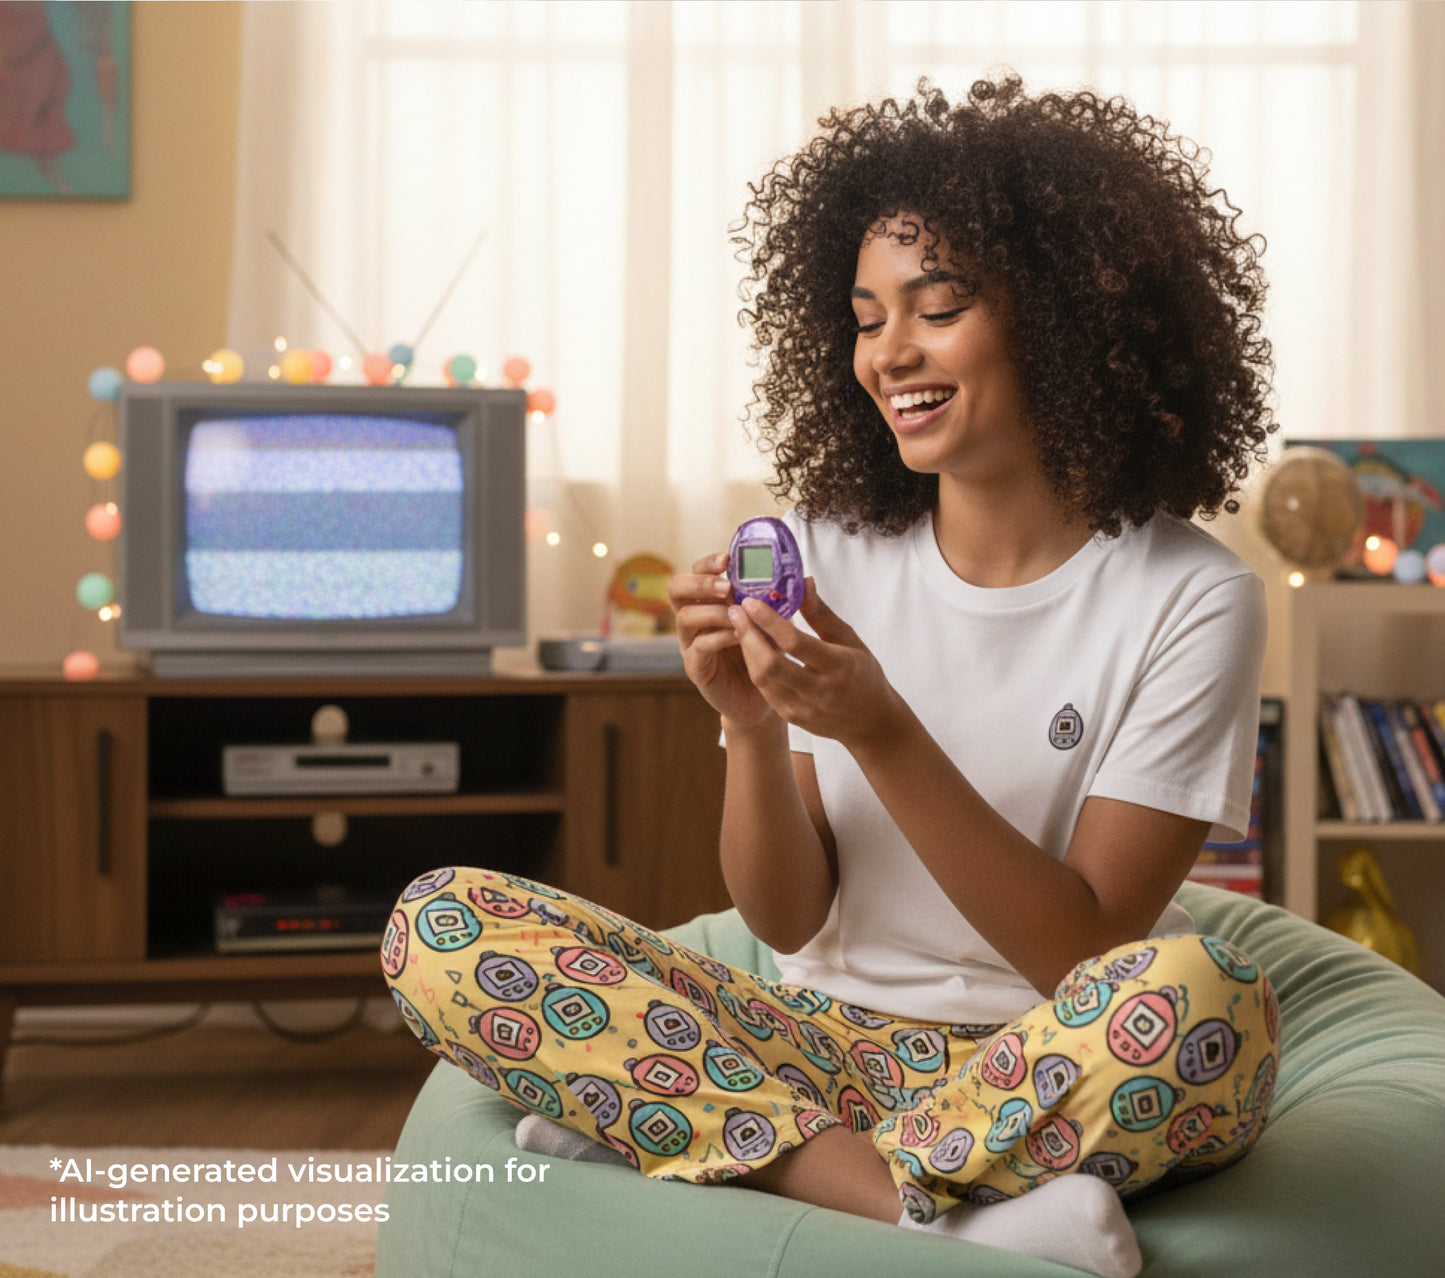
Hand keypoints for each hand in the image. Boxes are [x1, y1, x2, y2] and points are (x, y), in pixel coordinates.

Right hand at [668, 553, 773, 729]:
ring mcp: (691, 642)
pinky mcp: (696, 666)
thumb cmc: (767, 653)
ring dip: (713, 611)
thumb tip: (807, 580)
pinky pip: (699, 646)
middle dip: (701, 583)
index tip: (728, 559)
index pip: (696, 572)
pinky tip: (739, 636)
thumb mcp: (775, 622)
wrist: (762, 695)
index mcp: (709, 601)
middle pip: (677, 589)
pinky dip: (719, 637)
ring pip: (685, 617)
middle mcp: (695, 618)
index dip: (708, 563)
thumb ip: (781, 602)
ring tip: (738, 613)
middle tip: (728, 587)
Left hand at [731, 579, 903, 749]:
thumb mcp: (849, 640)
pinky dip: (755, 666)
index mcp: (838, 666)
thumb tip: (803, 582)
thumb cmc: (862, 673)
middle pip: (771, 663)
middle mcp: (819, 691)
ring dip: (747, 650)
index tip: (751, 602)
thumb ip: (822, 614)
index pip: (795, 643)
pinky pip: (765, 690)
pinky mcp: (792, 717)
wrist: (871, 722)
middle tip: (735, 611)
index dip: (769, 621)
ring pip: (762, 678)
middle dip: (748, 635)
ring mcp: (803, 708)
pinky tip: (750, 648)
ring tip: (739, 626)